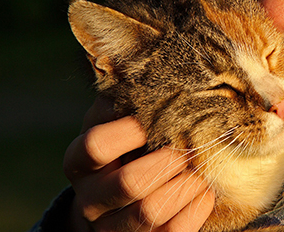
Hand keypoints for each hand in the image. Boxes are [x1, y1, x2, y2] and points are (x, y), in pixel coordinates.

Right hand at [63, 97, 214, 231]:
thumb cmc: (122, 149)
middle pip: (129, 183)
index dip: (128, 132)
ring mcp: (113, 227)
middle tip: (187, 147)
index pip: (95, 146)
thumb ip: (125, 102)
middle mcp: (90, 198)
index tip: (153, 122)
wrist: (112, 203)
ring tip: (200, 168)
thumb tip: (145, 67)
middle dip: (168, 162)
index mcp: (79, 162)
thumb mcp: (113, 124)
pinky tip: (204, 191)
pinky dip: (196, 209)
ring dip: (185, 185)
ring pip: (151, 212)